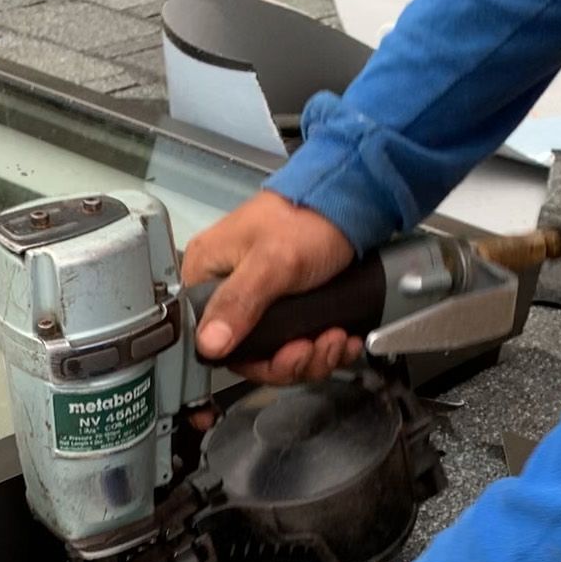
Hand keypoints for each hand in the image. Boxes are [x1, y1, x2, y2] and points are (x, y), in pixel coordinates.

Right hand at [182, 190, 359, 386]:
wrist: (352, 200)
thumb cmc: (307, 217)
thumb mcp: (271, 262)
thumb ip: (238, 302)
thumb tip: (208, 342)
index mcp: (208, 274)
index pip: (210, 339)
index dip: (248, 359)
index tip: (281, 358)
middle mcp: (229, 290)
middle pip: (249, 353)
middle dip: (289, 361)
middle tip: (312, 348)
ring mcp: (260, 300)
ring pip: (278, 353)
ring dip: (312, 356)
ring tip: (334, 339)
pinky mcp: (289, 306)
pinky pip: (300, 343)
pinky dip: (325, 348)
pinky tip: (342, 338)